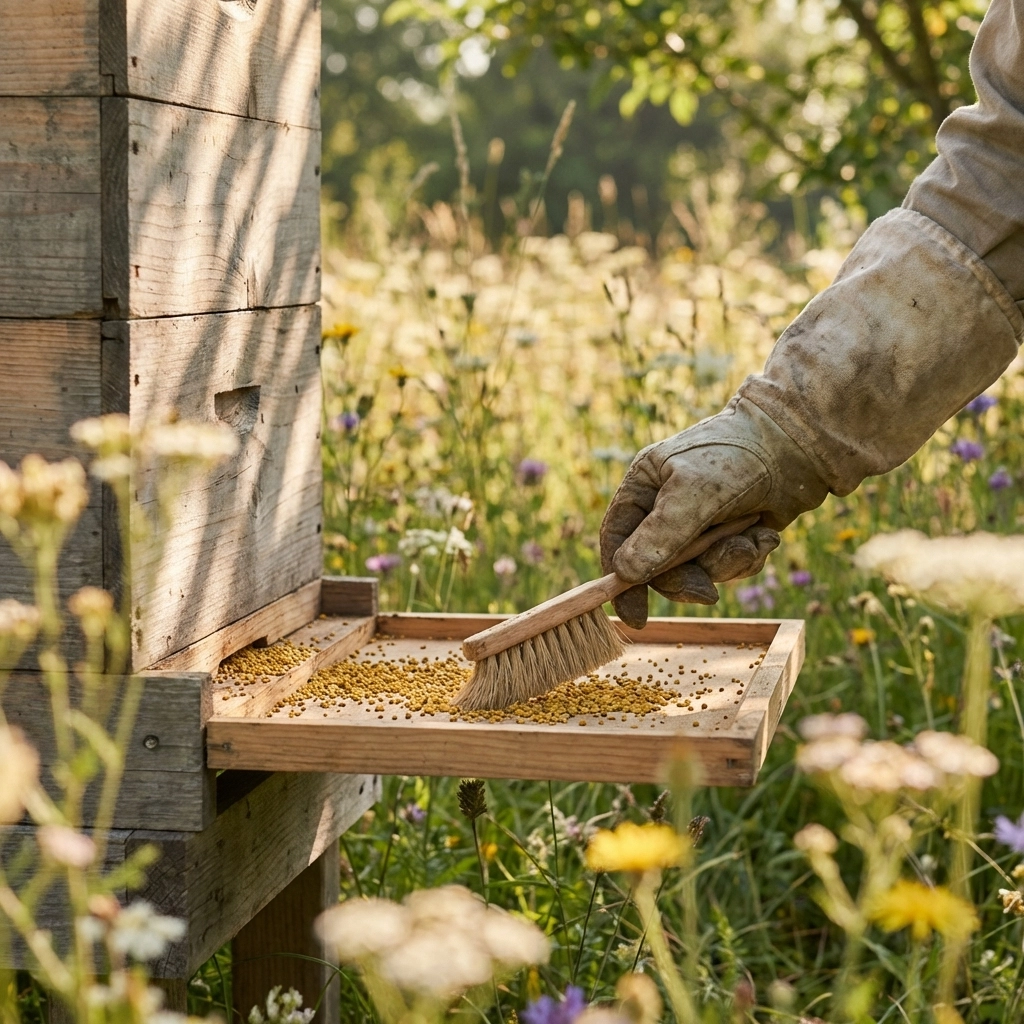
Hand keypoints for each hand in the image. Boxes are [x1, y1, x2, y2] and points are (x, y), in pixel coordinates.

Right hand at [600, 398, 827, 627]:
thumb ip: (660, 535)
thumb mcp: (693, 494)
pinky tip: (764, 534)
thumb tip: (626, 575)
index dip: (621, 579)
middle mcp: (665, 506)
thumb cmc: (739, 456)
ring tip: (751, 541)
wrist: (799, 443)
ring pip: (698, 570)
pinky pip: (728, 567)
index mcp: (644, 486)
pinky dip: (748, 557)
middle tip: (709, 592)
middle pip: (659, 566)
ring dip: (726, 564)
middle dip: (688, 578)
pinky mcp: (731, 533)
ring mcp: (699, 522)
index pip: (617, 539)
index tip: (636, 616)